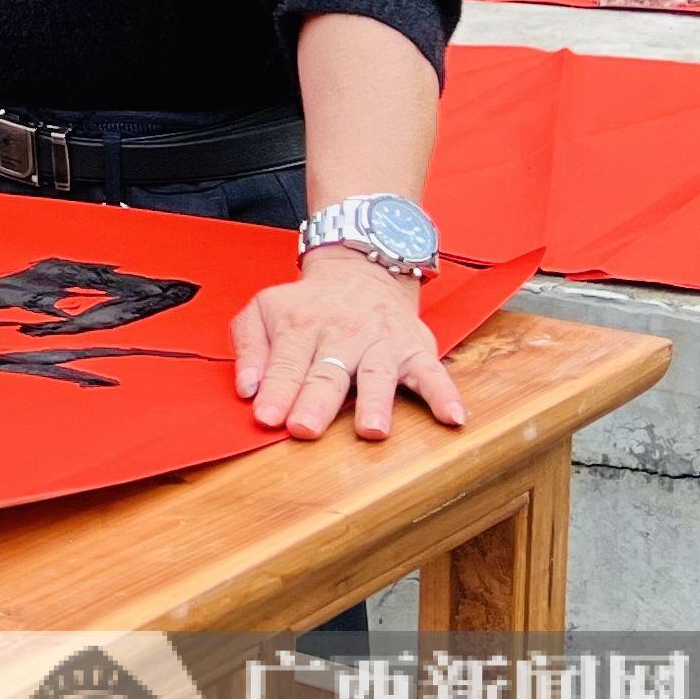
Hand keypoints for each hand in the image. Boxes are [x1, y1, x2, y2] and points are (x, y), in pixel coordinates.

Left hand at [236, 241, 463, 440]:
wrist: (362, 268)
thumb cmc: (307, 303)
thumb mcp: (264, 310)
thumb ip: (249, 347)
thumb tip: (246, 388)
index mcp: (300, 326)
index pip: (286, 363)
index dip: (276, 390)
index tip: (267, 417)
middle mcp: (342, 334)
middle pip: (327, 371)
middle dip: (316, 400)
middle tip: (305, 428)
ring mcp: (381, 342)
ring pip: (377, 373)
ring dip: (375, 401)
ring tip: (372, 430)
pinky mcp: (415, 348)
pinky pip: (433, 373)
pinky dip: (444, 395)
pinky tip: (453, 418)